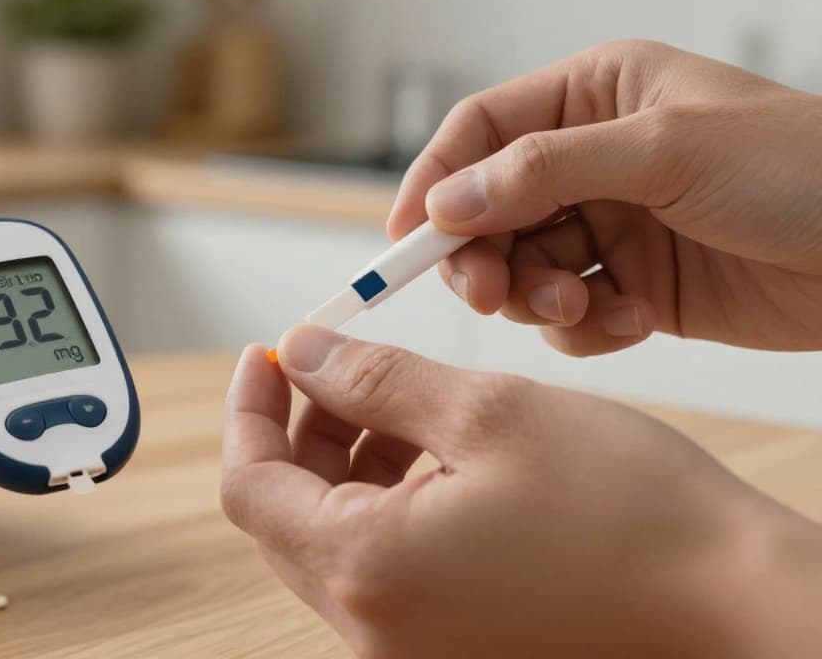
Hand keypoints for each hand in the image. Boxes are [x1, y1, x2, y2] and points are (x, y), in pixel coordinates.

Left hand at [221, 327, 821, 657]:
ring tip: (393, 398)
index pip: (250, 484)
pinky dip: (384, 504)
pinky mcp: (448, 647)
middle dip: (296, 430)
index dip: (251, 407)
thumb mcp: (487, 413)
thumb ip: (375, 380)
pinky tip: (427, 452)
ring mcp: (410, 649)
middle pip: (283, 516)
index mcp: (368, 572)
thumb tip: (303, 353)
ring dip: (342, 463)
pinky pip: (381, 569)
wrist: (731, 604)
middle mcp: (375, 629)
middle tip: (332, 363)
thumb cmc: (630, 511)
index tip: (268, 352)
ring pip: (331, 539)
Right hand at [388, 40, 821, 354]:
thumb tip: (447, 200)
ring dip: (539, 297)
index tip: (405, 240)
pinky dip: (586, 328)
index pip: (481, 131)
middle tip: (492, 293)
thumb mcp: (665, 150)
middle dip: (484, 255)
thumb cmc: (798, 169)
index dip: (434, 180)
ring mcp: (613, 225)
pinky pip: (570, 316)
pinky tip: (629, 321)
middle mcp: (592, 159)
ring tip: (584, 307)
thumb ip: (545, 170)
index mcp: (595, 96)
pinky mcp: (636, 287)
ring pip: (523, 268)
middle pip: (488, 210)